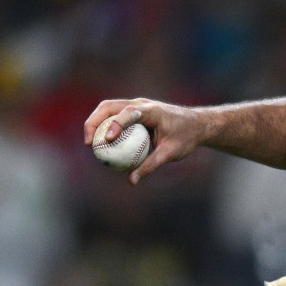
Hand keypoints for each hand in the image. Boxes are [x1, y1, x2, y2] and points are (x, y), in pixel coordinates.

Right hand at [83, 98, 203, 184]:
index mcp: (152, 110)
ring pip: (108, 109)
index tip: (107, 140)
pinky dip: (105, 127)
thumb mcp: (171, 153)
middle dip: (93, 122)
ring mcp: (136, 105)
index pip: (129, 113)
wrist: (196, 124)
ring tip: (90, 144)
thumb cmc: (186, 137)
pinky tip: (101, 144)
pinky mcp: (134, 111)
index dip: (115, 124)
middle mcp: (141, 104)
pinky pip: (114, 116)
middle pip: (109, 107)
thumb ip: (150, 165)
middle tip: (89, 144)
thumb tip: (131, 181)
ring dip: (95, 123)